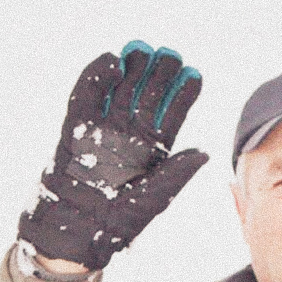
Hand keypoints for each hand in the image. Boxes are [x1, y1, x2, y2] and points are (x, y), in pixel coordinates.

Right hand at [18, 41, 207, 269]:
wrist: (76, 231)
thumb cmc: (117, 224)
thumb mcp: (153, 200)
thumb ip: (176, 174)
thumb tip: (205, 152)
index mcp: (152, 152)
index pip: (171, 117)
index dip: (182, 96)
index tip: (194, 74)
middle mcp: (129, 137)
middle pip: (146, 96)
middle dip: (159, 75)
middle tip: (170, 55)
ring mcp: (102, 129)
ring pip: (120, 89)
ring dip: (132, 69)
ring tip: (145, 50)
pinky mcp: (76, 127)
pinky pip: (87, 93)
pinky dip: (97, 76)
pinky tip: (113, 61)